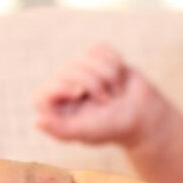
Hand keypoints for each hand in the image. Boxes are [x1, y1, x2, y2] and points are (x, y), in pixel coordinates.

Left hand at [33, 44, 167, 147]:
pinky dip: (116, 63)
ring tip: (114, 92)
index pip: (43, 91)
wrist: (145, 116)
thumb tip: (37, 121)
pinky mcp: (99, 57)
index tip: (79, 93)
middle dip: (94, 84)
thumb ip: (61, 131)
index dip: (61, 86)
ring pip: (87, 57)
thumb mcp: (86, 133)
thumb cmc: (114, 128)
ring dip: (109, 76)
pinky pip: (102, 49)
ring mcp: (82, 69)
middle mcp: (65, 86)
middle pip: (68, 70)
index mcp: (57, 107)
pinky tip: (119, 79)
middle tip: (106, 101)